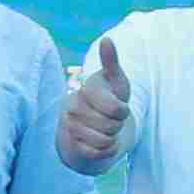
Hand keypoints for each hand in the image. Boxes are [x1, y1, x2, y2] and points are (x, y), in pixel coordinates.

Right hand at [57, 33, 129, 169]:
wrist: (93, 124)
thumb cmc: (109, 98)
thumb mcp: (116, 81)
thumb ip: (112, 62)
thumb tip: (107, 40)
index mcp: (84, 91)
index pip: (115, 108)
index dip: (124, 111)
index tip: (119, 107)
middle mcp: (72, 108)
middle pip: (111, 126)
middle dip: (117, 125)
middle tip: (110, 120)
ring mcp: (70, 128)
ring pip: (104, 141)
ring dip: (112, 138)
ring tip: (105, 130)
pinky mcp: (72, 146)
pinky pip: (98, 154)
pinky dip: (107, 151)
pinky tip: (102, 142)